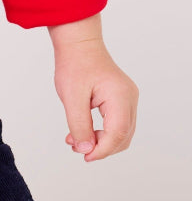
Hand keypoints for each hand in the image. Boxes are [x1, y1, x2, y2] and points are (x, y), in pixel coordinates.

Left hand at [53, 39, 138, 161]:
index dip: (102, 149)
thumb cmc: (75, 64)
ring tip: (75, 139)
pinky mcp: (122, 98)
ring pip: (121, 132)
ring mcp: (128, 98)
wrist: (78, 44)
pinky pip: (117, 122)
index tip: (85, 156)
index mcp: (120, 95)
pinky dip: (102, 131)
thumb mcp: (72, 97)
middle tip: (77, 147)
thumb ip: (79, 125)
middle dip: (101, 147)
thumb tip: (86, 150)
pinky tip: (83, 131)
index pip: (118, 133)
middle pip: (123, 136)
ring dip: (100, 141)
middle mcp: (129, 98)